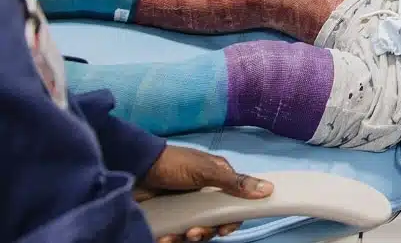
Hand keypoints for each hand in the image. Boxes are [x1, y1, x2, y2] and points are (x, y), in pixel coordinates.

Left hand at [135, 145, 273, 242]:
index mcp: (216, 182)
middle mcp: (200, 197)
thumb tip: (268, 188)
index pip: (232, 206)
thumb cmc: (172, 164)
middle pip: (213, 223)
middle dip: (205, 232)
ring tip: (175, 235)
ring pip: (193, 232)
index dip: (231, 220)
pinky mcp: (166, 219)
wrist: (132, 167)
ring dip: (186, 238)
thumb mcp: (206, 171)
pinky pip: (174, 236)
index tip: (225, 228)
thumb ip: (235, 182)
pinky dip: (169, 240)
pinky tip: (163, 237)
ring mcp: (182, 209)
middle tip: (194, 232)